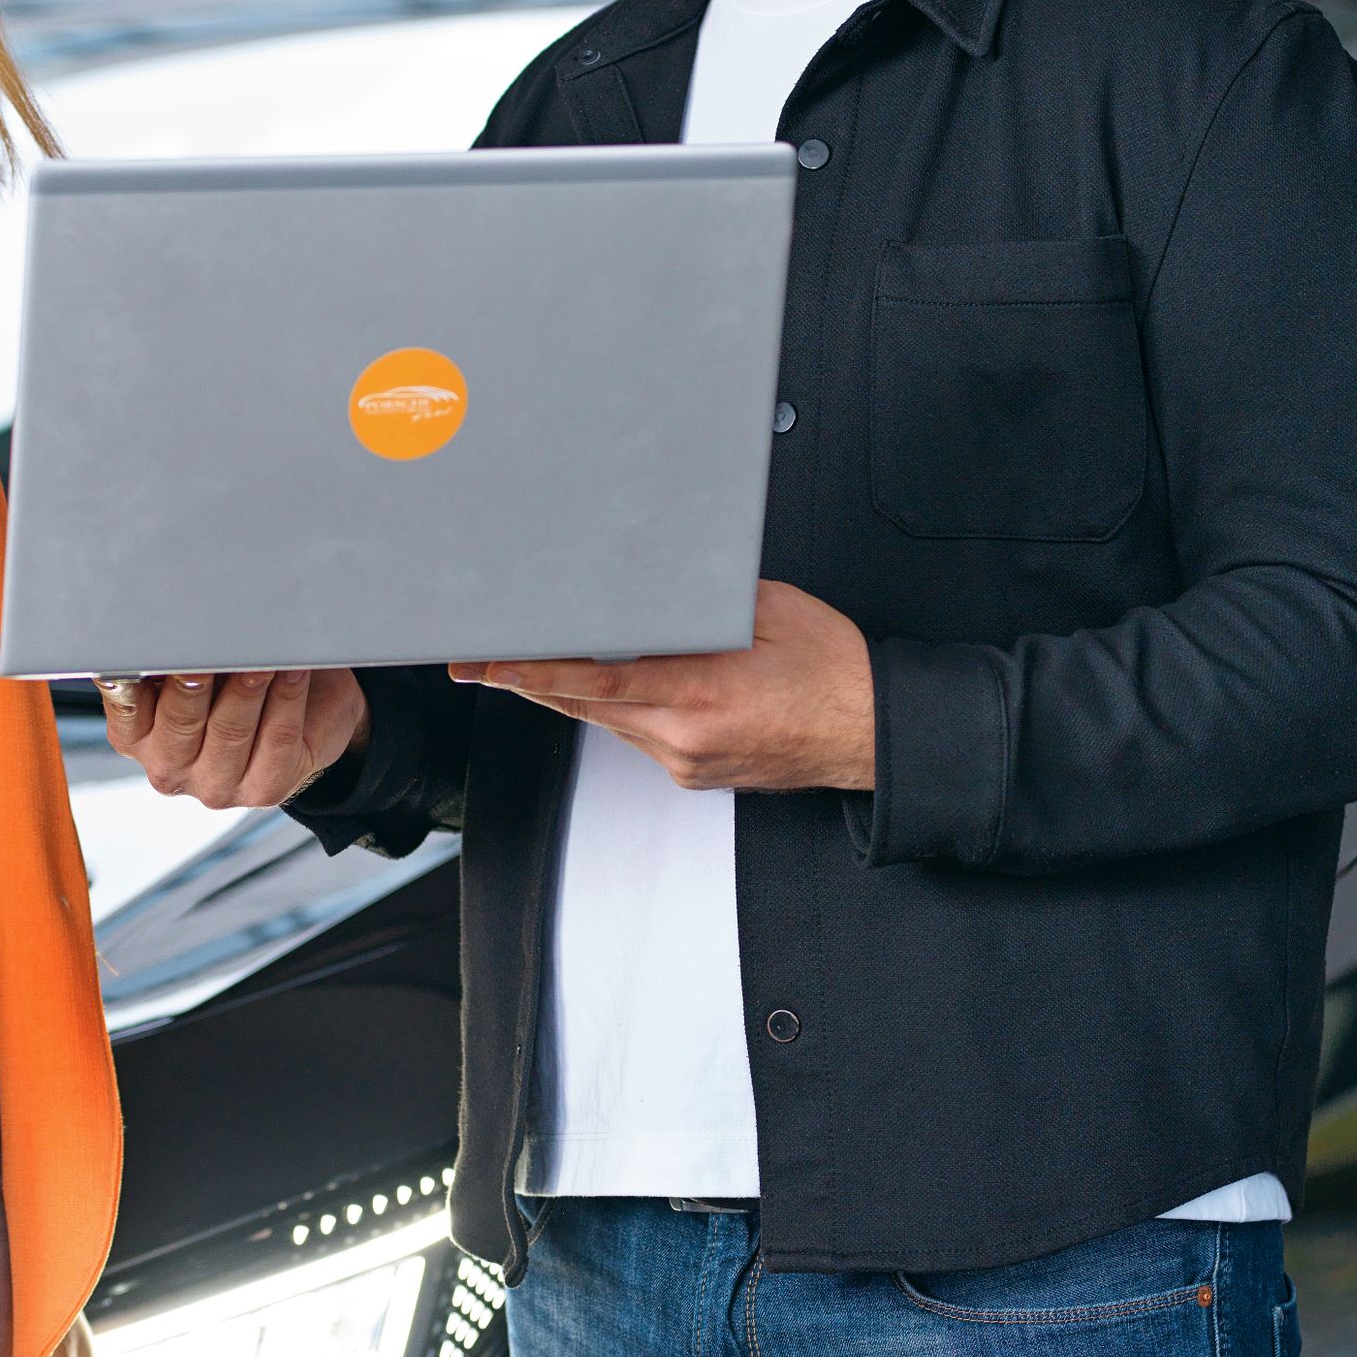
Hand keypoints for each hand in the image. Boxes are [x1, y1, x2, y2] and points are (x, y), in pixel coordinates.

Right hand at [104, 668, 366, 812]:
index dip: (140, 676)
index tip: (153, 648)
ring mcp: (217, 784)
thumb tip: (166, 617)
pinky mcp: (266, 787)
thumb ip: (169, 653)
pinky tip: (292, 671)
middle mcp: (170, 766)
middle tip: (210, 645)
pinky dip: (285, 698)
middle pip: (180, 720)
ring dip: (248, 685)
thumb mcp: (187, 668)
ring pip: (231, 730)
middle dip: (197, 679)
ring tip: (261, 652)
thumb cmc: (230, 683)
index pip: (128, 705)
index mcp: (137, 735)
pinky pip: (277, 737)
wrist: (297, 718)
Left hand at [457, 580, 875, 792]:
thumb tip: (650, 583)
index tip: (491, 663)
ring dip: (577, 693)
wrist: (872, 732)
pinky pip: (637, 736)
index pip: (595, 681)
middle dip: (533, 680)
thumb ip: (701, 596)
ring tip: (543, 659)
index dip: (533, 672)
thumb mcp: (768, 609)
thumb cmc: (832, 669)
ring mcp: (687, 762)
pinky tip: (622, 683)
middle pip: (586, 707)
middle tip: (483, 659)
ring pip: (608, 723)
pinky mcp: (693, 774)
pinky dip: (620, 709)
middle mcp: (685, 736)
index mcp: (701, 692)